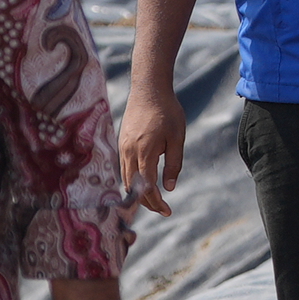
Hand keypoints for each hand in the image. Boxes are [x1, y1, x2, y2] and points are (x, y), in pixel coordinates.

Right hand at [113, 81, 188, 217]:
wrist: (149, 88)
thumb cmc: (167, 111)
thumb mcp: (177, 138)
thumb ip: (174, 164)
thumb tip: (168, 188)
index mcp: (145, 152)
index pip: (147, 188)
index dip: (156, 202)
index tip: (168, 211)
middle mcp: (129, 152)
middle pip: (134, 188)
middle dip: (147, 202)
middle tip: (162, 209)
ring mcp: (123, 147)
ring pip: (126, 179)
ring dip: (138, 193)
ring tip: (154, 199)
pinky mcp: (121, 142)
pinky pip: (124, 168)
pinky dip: (133, 180)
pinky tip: (143, 182)